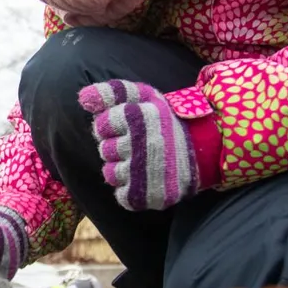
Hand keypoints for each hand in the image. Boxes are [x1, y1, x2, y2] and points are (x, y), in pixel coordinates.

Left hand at [78, 79, 199, 211]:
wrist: (204, 149)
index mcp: (137, 116)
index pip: (101, 125)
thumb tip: (83, 97)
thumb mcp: (145, 97)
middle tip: (139, 146)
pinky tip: (144, 178)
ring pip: (110, 174)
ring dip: (122, 169)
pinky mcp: (146, 194)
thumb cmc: (166, 121)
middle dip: (117, 147)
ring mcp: (142, 172)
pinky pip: (122, 196)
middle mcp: (138, 144)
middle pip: (104, 150)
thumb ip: (113, 92)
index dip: (112, 126)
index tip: (129, 127)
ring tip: (142, 162)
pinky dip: (130, 189)